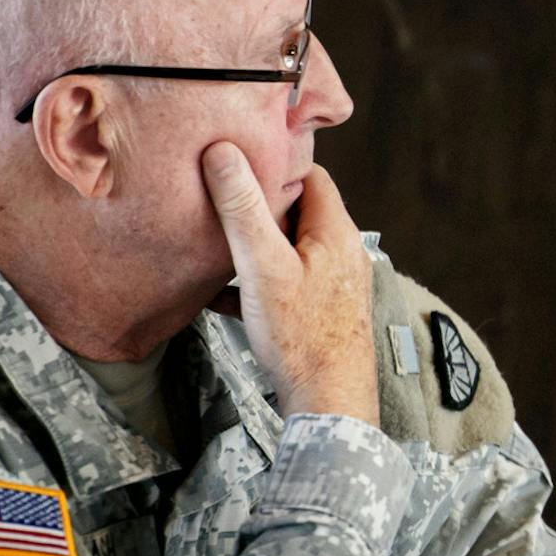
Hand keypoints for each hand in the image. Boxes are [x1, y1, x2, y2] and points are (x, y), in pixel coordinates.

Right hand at [201, 142, 375, 423]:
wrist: (328, 403)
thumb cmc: (301, 337)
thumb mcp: (263, 266)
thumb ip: (243, 209)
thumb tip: (224, 152)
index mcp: (336, 232)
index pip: (310, 176)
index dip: (274, 165)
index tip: (237, 164)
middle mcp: (342, 254)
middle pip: (297, 212)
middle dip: (257, 207)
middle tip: (216, 203)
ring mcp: (333, 284)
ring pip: (286, 250)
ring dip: (252, 248)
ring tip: (212, 246)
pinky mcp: (321, 312)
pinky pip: (283, 285)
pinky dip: (254, 284)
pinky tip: (218, 296)